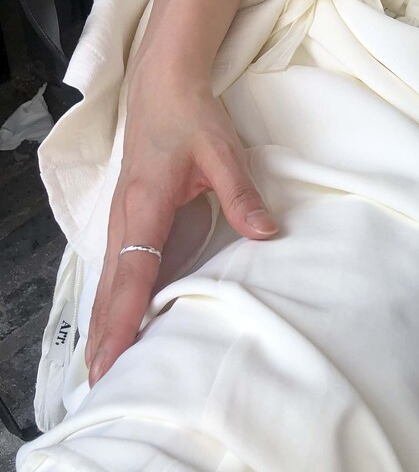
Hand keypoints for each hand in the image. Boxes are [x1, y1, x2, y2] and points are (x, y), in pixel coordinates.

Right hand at [84, 64, 280, 387]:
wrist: (162, 86)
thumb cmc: (191, 117)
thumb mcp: (223, 151)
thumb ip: (241, 194)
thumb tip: (265, 232)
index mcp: (145, 205)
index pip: (132, 273)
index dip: (123, 319)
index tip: (113, 358)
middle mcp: (125, 218)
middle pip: (111, 288)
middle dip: (104, 336)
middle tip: (101, 385)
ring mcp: (122, 220)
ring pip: (110, 280)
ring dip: (105, 322)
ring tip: (104, 369)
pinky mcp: (128, 218)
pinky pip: (117, 267)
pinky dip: (112, 300)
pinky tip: (116, 323)